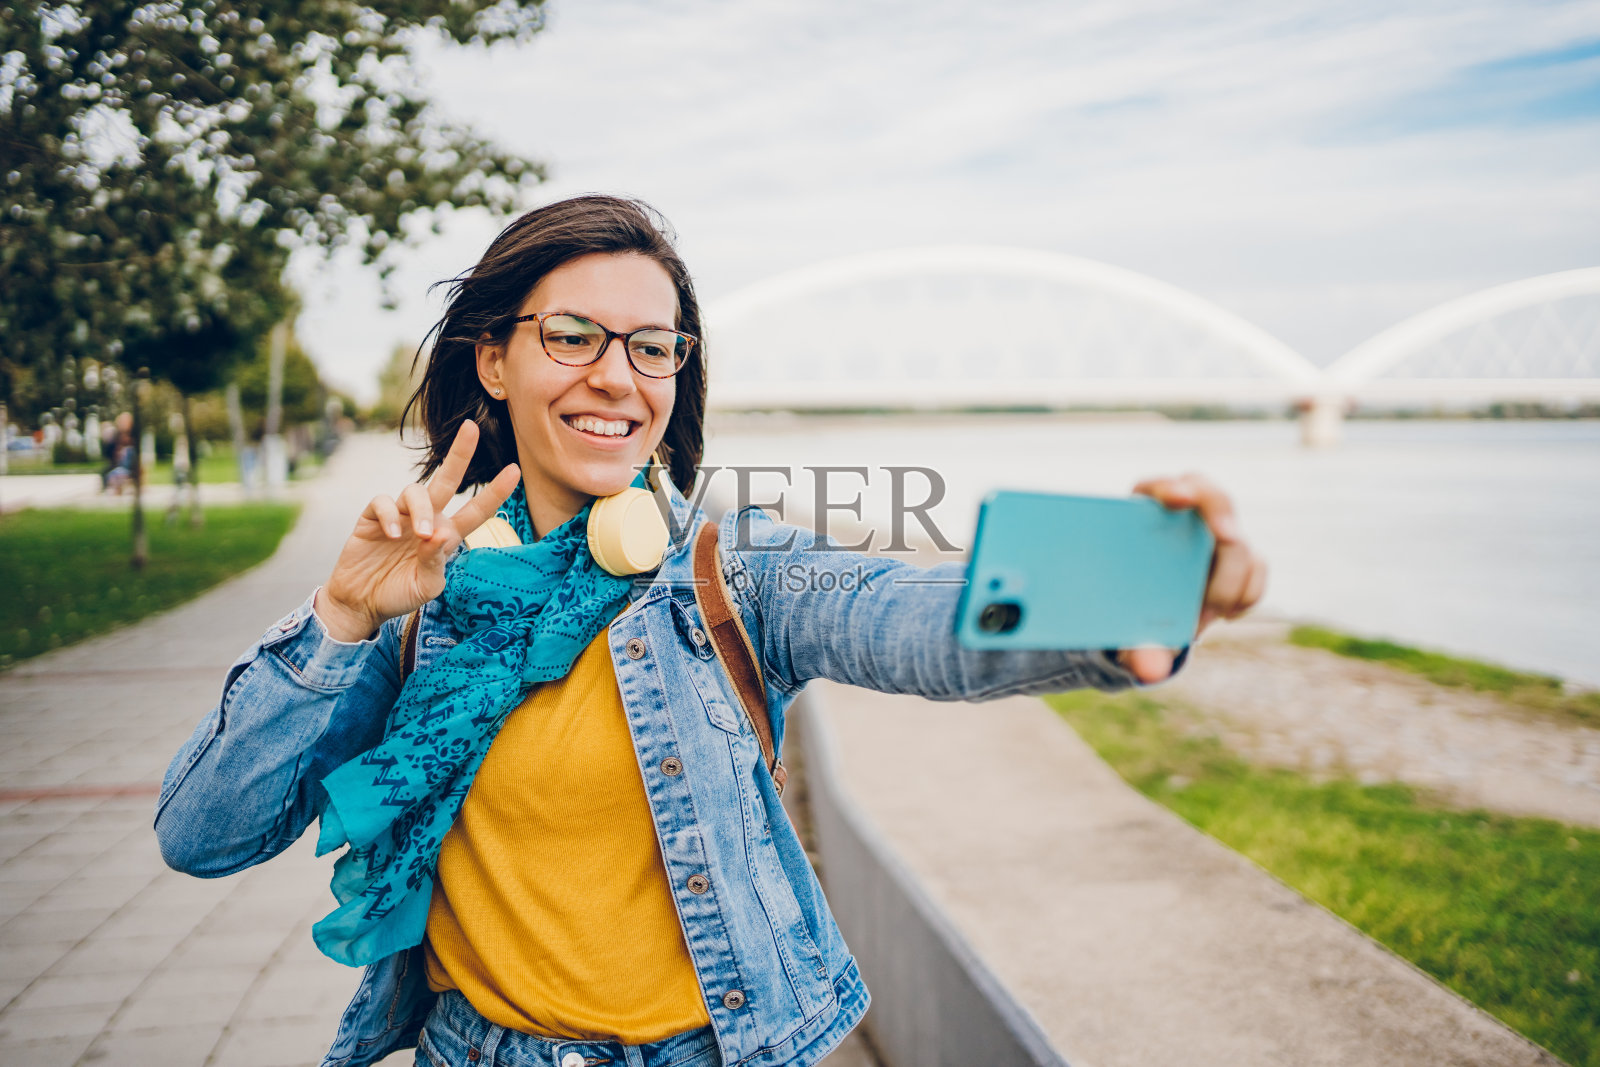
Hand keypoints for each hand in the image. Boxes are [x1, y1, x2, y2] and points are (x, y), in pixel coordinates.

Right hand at [315, 420, 520, 641]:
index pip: (476, 510)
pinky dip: (389, 515)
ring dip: (421, 509)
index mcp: (448, 535)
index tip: (515, 470)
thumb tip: (441, 533)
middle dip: (460, 454)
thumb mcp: (426, 586)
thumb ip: (435, 562)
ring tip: (420, 535)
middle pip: (446, 480)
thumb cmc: (400, 594)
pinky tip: (393, 535)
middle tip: (471, 429)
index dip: (495, 492)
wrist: (363, 603)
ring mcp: (400, 516)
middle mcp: (427, 519)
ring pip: (415, 491)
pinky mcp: (372, 518)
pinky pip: (382, 502)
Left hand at [1115, 473, 1267, 683]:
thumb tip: (1150, 671)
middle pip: (1210, 496)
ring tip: (1207, 615)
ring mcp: (1214, 534)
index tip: (1178, 497)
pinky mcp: (1240, 555)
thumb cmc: (1126, 614)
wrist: (1148, 619)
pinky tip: (1224, 614)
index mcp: (1139, 518)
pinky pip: (1257, 568)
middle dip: (1220, 514)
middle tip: (1227, 536)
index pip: (1156, 487)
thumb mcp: (1126, 632)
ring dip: (1228, 581)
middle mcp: (1181, 517)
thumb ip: (1136, 649)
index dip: (1169, 486)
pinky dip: (1247, 593)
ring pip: (1238, 542)